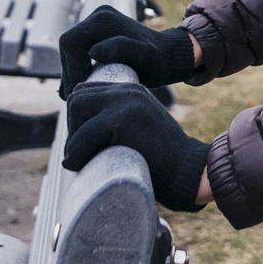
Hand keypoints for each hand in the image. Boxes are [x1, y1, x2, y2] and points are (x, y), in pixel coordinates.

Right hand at [57, 9, 198, 99]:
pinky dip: (77, 69)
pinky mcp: (98, 33)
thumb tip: (94, 51)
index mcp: (104, 18)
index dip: (71, 69)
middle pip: (68, 46)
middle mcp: (99, 15)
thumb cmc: (159, 61)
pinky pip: (78, 52)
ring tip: (81, 94)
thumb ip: (122, 50)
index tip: (80, 91)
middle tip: (77, 96)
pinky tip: (82, 87)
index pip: (70, 44)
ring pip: (71, 50)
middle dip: (70, 72)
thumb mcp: (146, 58)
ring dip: (72, 72)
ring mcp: (97, 22)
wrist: (169, 57)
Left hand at [62, 83, 210, 211]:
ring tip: (81, 161)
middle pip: (77, 97)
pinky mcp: (123, 121)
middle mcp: (128, 91)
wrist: (189, 173)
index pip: (86, 91)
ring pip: (76, 110)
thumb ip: (116, 121)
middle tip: (81, 153)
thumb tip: (77, 134)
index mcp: (132, 91)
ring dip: (73, 139)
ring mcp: (126, 103)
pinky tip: (80, 167)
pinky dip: (75, 155)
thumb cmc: (162, 161)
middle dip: (73, 126)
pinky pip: (82, 136)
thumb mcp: (138, 130)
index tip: (83, 143)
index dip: (78, 118)